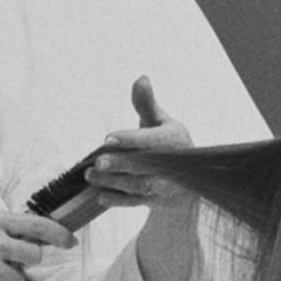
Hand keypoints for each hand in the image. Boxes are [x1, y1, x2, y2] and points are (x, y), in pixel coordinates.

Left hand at [83, 76, 199, 204]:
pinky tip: (100, 196)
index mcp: (170, 140)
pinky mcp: (155, 201)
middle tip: (98, 162)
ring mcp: (162, 185)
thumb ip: (146, 103)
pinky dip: (118, 201)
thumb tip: (141, 78)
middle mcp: (169, 164)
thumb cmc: (167, 142)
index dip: (129, 140)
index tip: (108, 139)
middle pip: (143, 166)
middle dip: (121, 164)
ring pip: (137, 186)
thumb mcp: (160, 120)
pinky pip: (135, 202)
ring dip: (113, 182)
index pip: (149, 140)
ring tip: (91, 176)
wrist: (189, 179)